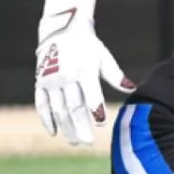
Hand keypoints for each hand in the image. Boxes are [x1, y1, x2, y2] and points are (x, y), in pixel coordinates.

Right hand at [34, 0, 134, 145]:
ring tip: (75, 141)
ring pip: (58, 109)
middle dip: (80, 126)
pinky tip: (54, 133)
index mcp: (84, 69)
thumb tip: (132, 89)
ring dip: (66, 127)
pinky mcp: (41, 83)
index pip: (90, 92)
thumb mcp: (104, 57)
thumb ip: (116, 75)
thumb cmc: (87, 47)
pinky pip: (41, 104)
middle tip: (88, 142)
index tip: (101, 123)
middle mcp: (65, 76)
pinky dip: (47, 119)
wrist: (61, 30)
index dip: (95, 108)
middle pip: (73, 106)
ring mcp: (51, 80)